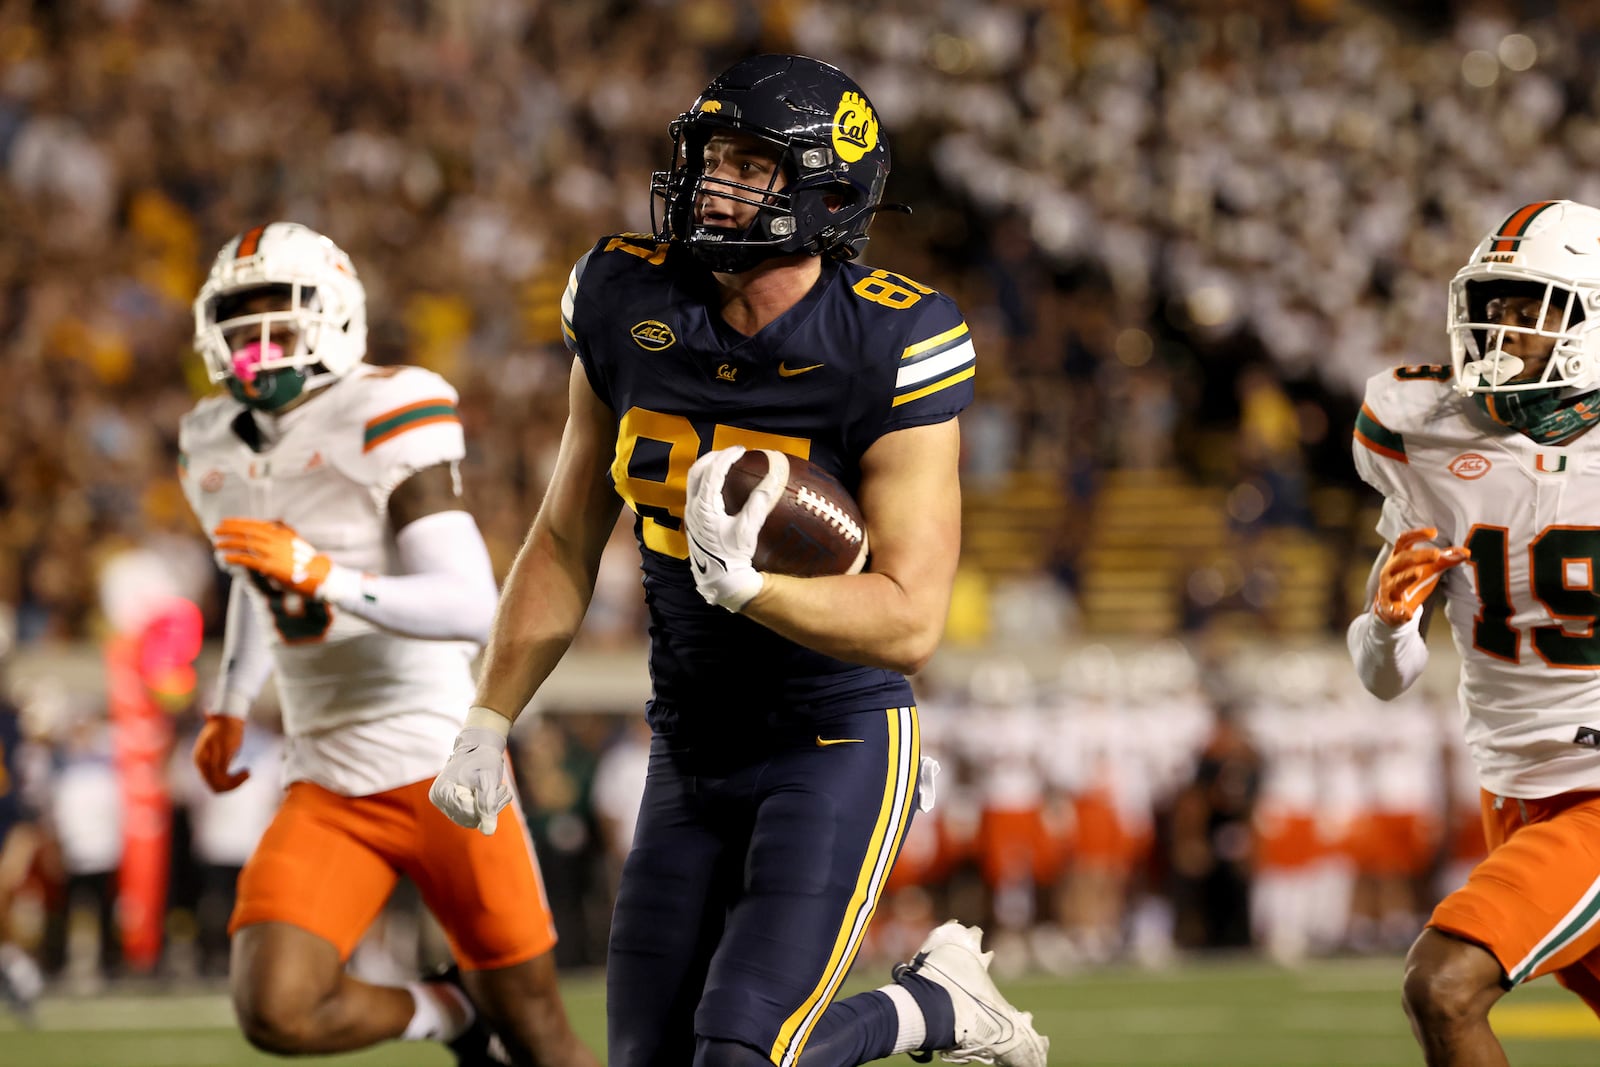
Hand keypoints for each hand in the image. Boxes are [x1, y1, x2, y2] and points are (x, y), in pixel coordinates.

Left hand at [193, 714, 249, 792]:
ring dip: (236, 783)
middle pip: (215, 786)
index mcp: (199, 760)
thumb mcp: (220, 749)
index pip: (211, 783)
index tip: (241, 777)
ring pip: (219, 783)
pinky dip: (237, 778)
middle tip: (246, 776)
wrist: (227, 716)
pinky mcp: (220, 754)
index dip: (227, 786)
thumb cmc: (226, 731)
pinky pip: (225, 775)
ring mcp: (210, 758)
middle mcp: (201, 761)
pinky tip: (248, 771)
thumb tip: (224, 778)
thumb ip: (218, 763)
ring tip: (247, 774)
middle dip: (232, 786)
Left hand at [213, 518, 332, 597]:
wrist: (320, 575)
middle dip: (230, 529)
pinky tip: (226, 557)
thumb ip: (282, 537)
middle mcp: (277, 541)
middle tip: (216, 530)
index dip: (239, 522)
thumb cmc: (308, 562)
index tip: (226, 521)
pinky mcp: (272, 566)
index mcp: (282, 534)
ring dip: (230, 542)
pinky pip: (249, 560)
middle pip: (249, 531)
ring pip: (247, 544)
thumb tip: (272, 530)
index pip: (256, 524)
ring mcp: (274, 553)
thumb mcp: (295, 544)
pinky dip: (236, 557)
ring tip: (218, 543)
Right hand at [429, 727, 511, 835]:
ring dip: (491, 807)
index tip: (499, 788)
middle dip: (490, 806)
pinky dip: (487, 807)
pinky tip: (495, 793)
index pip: (468, 812)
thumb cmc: (483, 758)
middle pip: (469, 818)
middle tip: (502, 789)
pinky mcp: (454, 805)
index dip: (487, 805)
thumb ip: (488, 804)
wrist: (479, 746)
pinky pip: (473, 816)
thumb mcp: (488, 779)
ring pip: (473, 819)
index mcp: (442, 791)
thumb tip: (489, 832)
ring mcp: (445, 804)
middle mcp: (439, 800)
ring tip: (500, 789)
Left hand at [682, 446, 783, 611]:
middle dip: (713, 457)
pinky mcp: (692, 520)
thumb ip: (758, 503)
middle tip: (732, 453)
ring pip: (693, 481)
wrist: (720, 580)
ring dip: (707, 468)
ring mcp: (690, 514)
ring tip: (725, 463)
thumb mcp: (748, 530)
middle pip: (697, 471)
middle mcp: (692, 508)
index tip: (741, 450)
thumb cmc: (733, 556)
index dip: (727, 457)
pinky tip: (719, 484)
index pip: (713, 472)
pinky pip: (695, 491)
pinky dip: (706, 480)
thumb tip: (773, 478)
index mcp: (704, 507)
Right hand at [1375, 526, 1469, 625]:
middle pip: (1403, 559)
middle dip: (1418, 556)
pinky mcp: (1389, 607)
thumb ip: (1445, 559)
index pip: (1404, 541)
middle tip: (1437, 554)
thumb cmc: (1411, 581)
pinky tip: (1407, 614)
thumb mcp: (1428, 568)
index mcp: (1398, 558)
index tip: (1434, 532)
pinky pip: (1393, 609)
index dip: (1417, 535)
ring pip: (1396, 581)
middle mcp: (1390, 571)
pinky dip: (1400, 612)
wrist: (1391, 608)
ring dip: (1406, 576)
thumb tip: (1467, 552)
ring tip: (1419, 572)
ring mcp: (1388, 588)